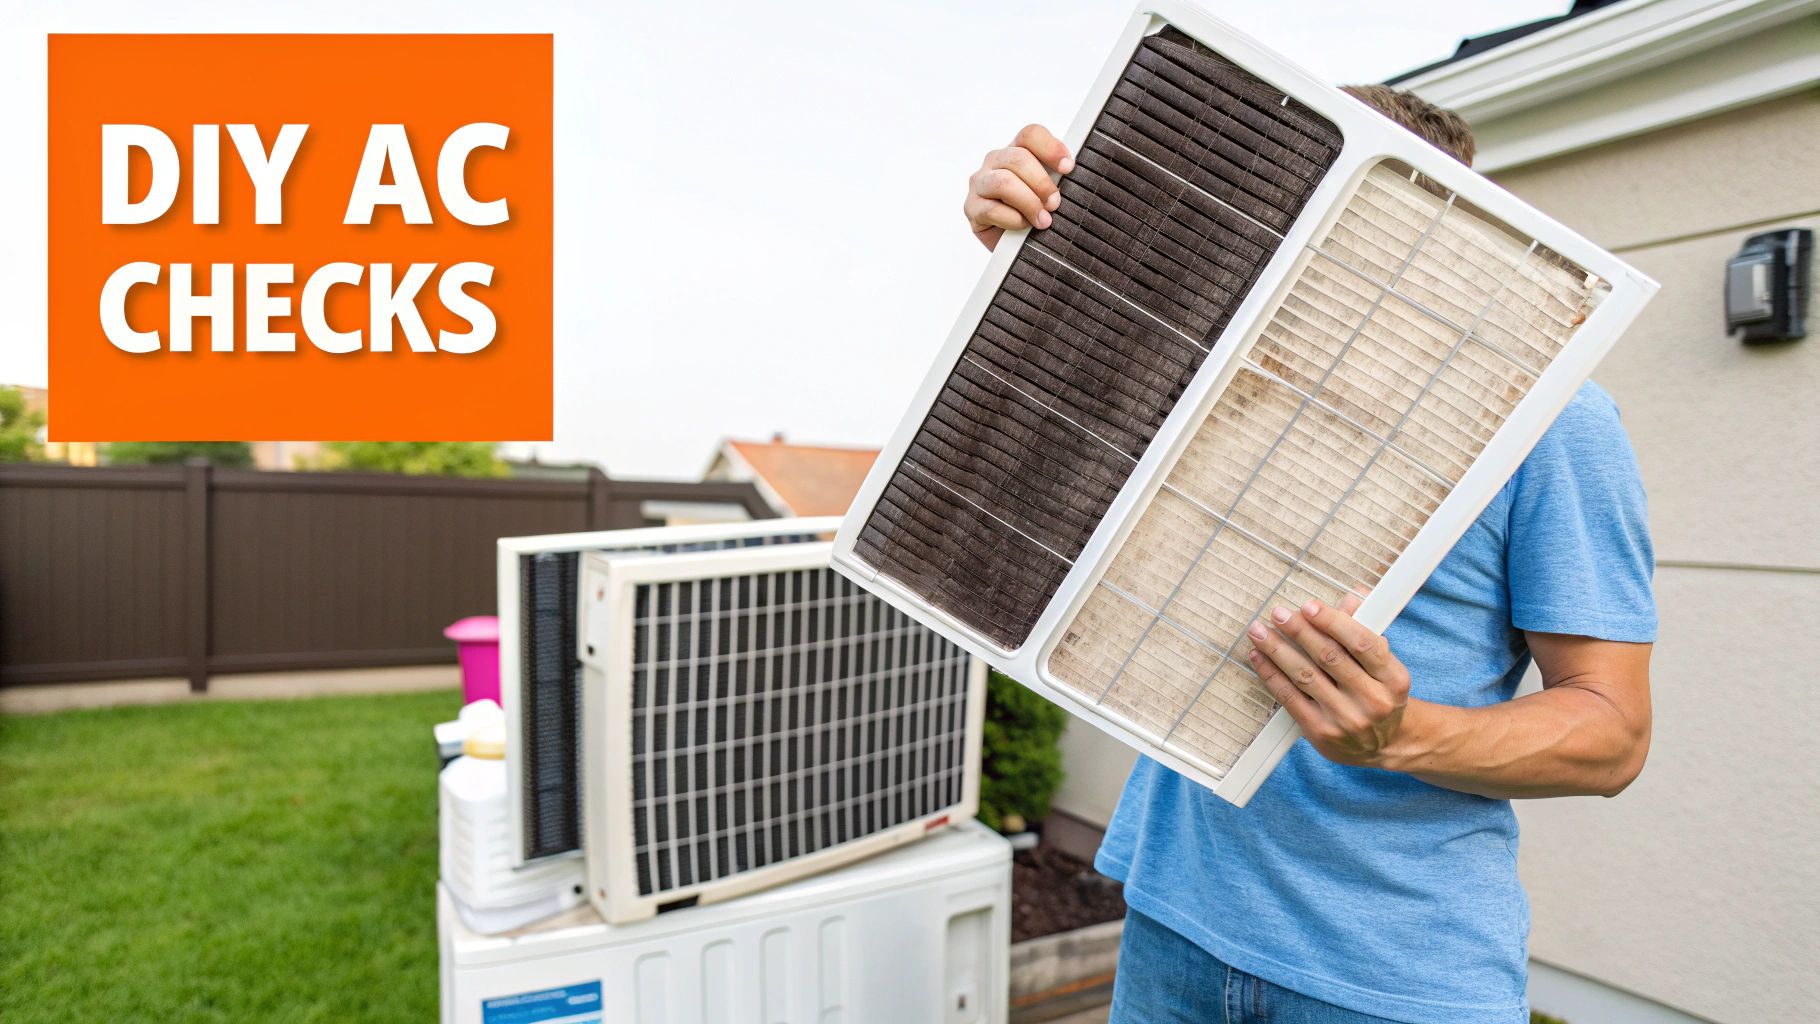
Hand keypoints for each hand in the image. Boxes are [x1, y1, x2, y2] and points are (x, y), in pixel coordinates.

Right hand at [964, 124, 1072, 250]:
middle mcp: (995, 161)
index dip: (1051, 148)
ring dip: (1028, 202)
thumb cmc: (1034, 216)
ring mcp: (980, 183)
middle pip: (1018, 158)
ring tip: (1043, 220)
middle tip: (1055, 204)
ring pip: (1003, 182)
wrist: (1015, 249)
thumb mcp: (1048, 193)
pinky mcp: (971, 207)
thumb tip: (1073, 173)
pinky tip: (1023, 226)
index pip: (1030, 134)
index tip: (1068, 168)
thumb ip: (1057, 179)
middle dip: (1041, 183)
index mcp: (1016, 151)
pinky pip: (992, 209)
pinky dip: (1013, 220)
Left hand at [1245, 594, 1411, 767]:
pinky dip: (1271, 674)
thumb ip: (1365, 630)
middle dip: (1299, 631)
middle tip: (1278, 613)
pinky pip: (1290, 697)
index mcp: (1394, 678)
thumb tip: (1352, 598)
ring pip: (1305, 676)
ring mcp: (1346, 719)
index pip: (1362, 643)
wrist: (1385, 744)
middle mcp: (1373, 700)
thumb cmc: (1380, 694)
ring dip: (1277, 650)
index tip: (1309, 605)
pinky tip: (1259, 657)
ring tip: (1259, 630)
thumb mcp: (1384, 665)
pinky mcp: (1321, 732)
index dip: (1333, 622)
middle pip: (1330, 657)